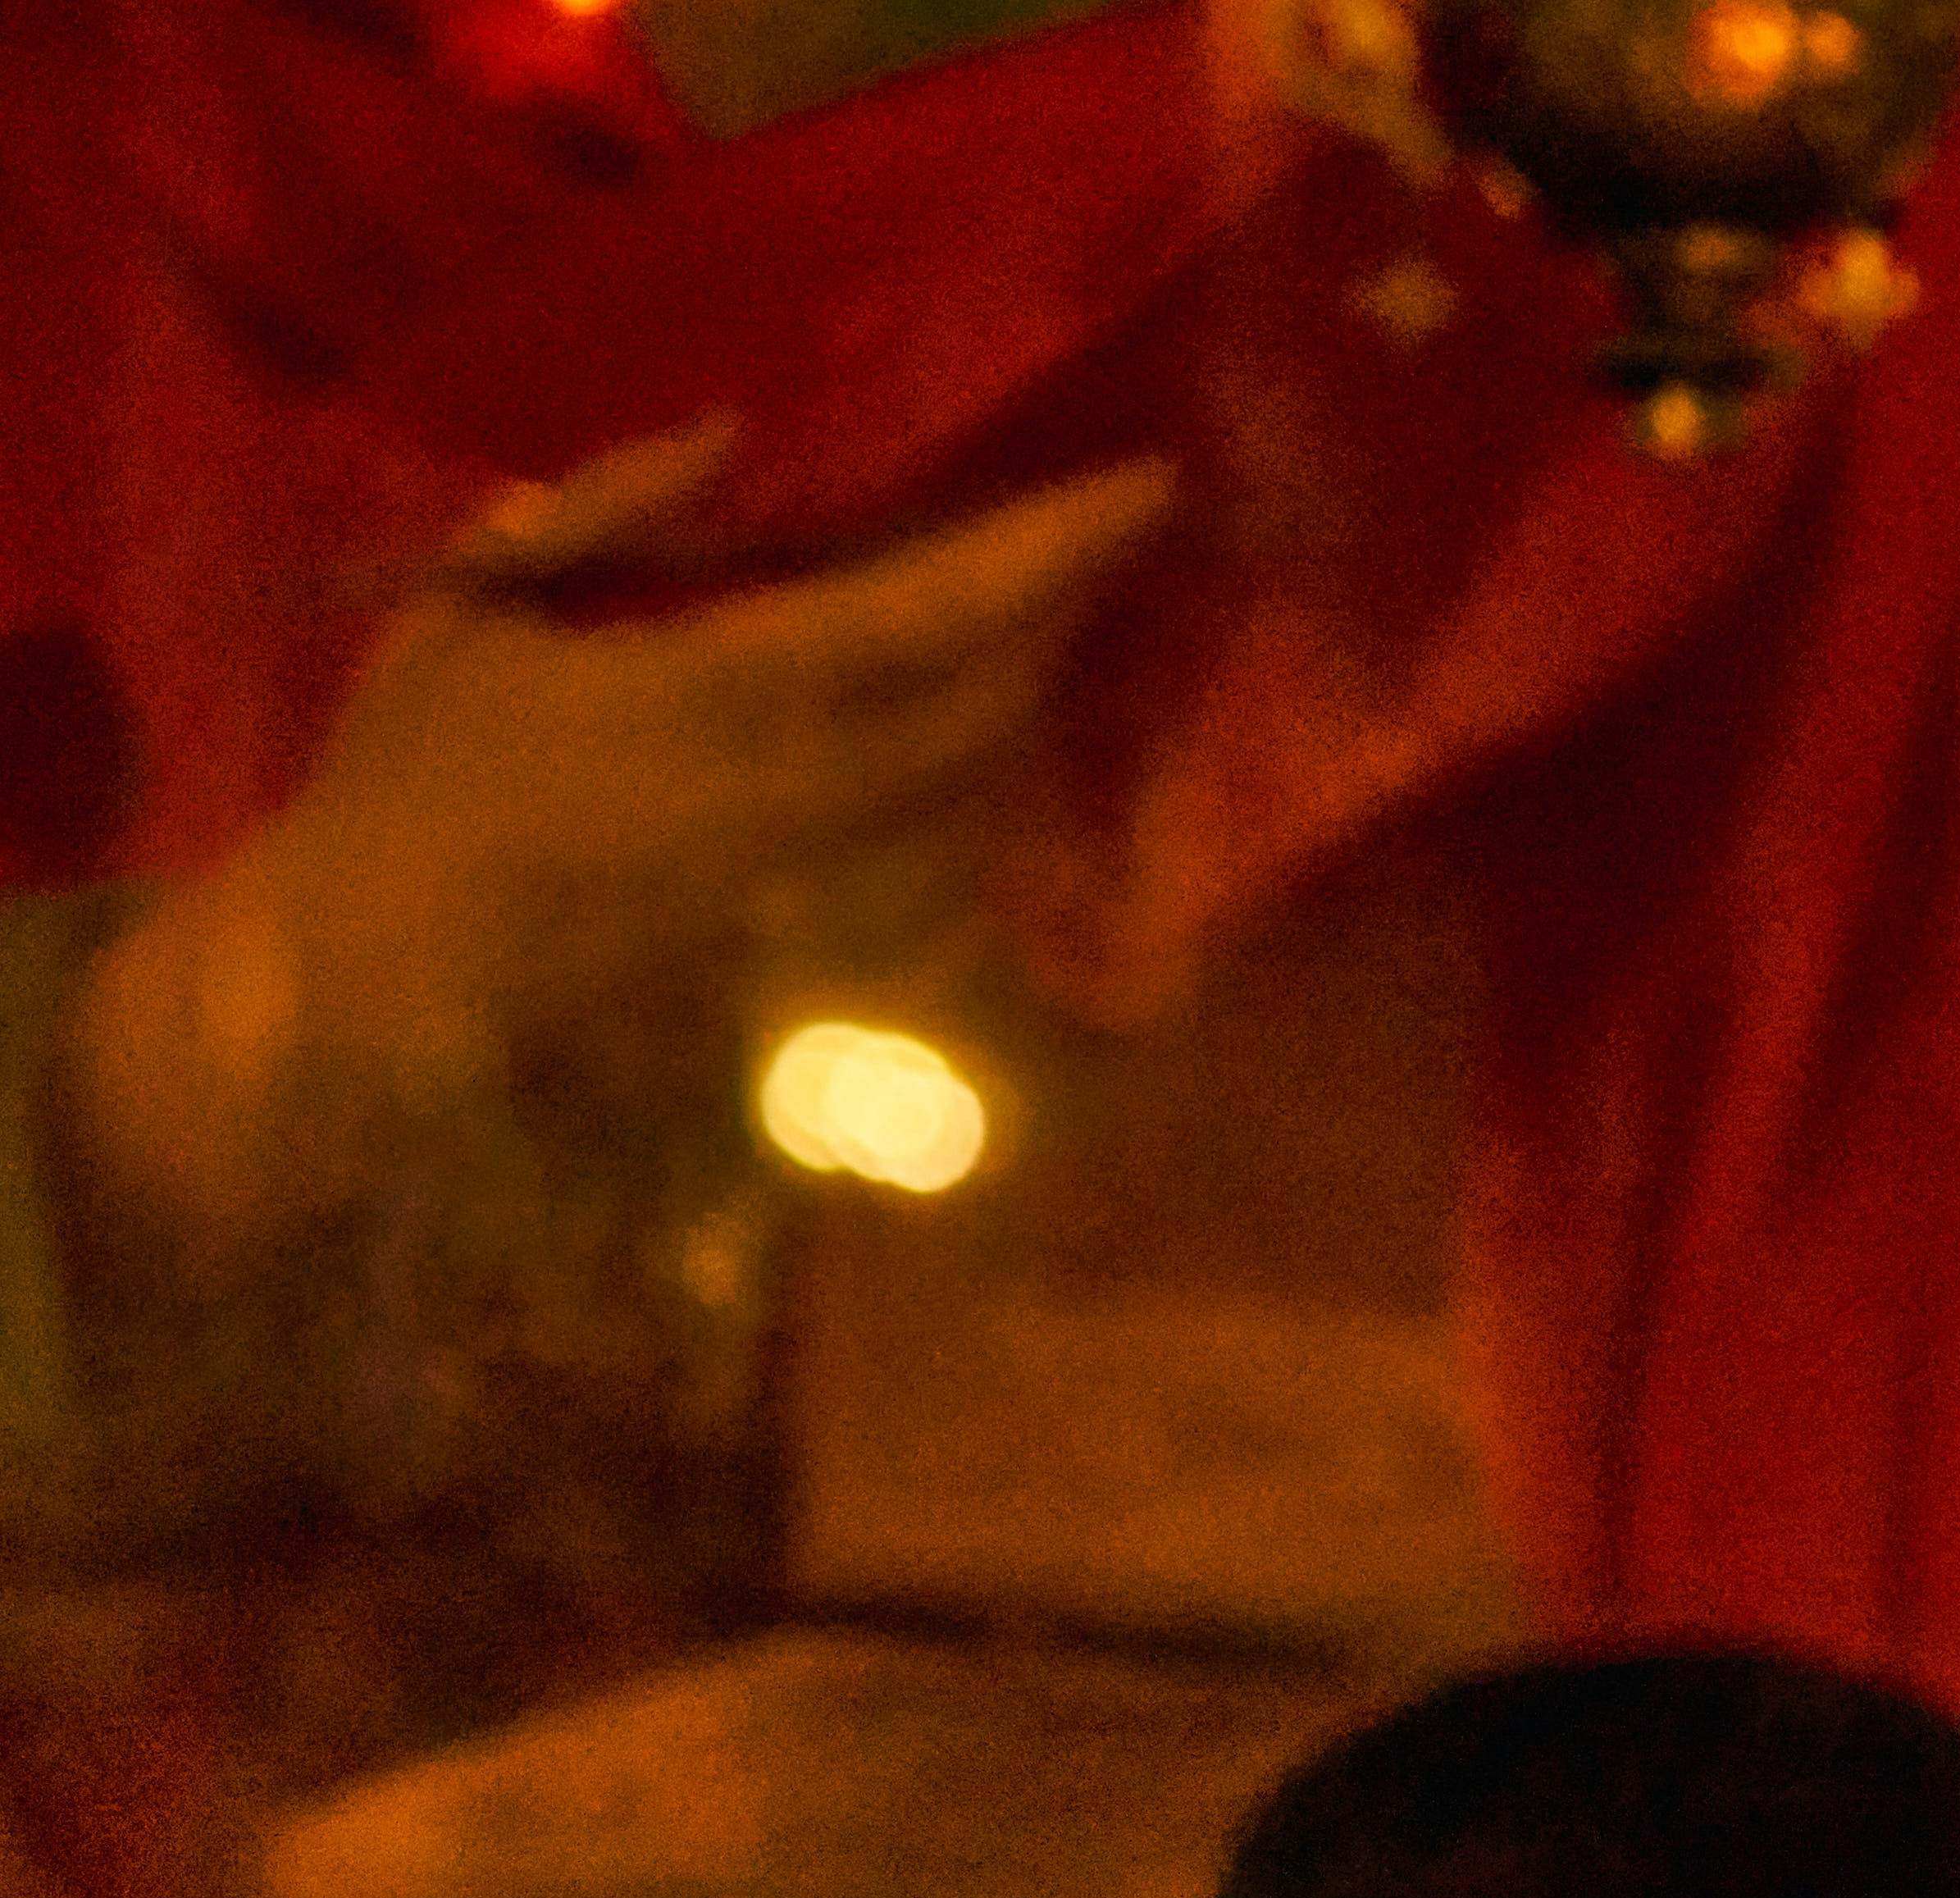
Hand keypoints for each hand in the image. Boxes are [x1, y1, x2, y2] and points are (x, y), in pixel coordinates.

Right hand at [49, 440, 1178, 1287]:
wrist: (381, 970)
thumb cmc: (412, 775)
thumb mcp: (482, 604)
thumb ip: (606, 507)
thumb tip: (726, 433)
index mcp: (721, 691)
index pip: (932, 610)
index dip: (1050, 552)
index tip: (1146, 490)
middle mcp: (800, 795)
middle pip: (994, 702)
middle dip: (1056, 619)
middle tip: (1089, 546)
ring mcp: (817, 889)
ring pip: (983, 792)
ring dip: (1019, 708)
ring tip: (1036, 633)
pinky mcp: (813, 962)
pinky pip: (940, 875)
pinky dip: (969, 800)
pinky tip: (964, 755)